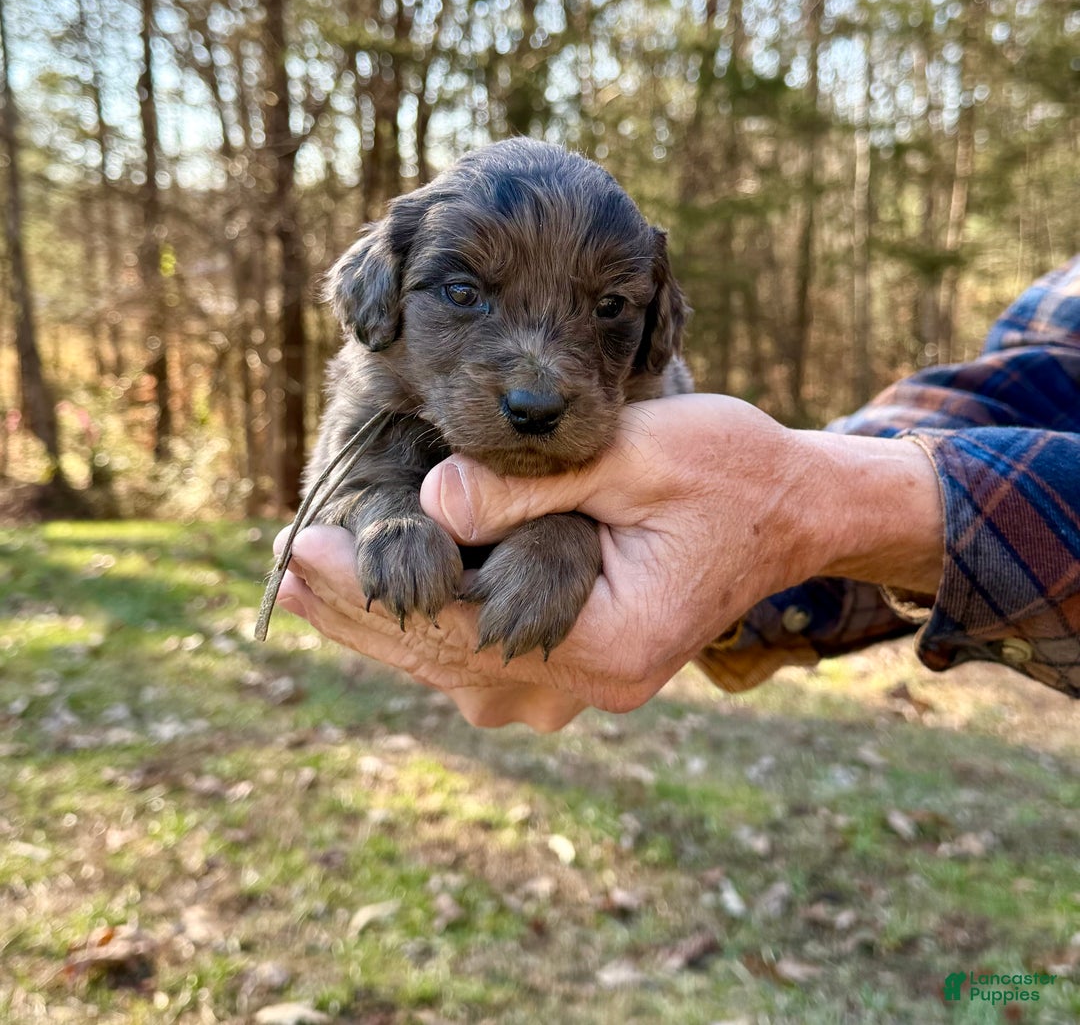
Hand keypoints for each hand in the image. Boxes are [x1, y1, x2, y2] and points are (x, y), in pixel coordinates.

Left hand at [275, 394, 942, 729]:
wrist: (796, 508)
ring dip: (385, 624)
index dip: (374, 589)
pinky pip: (487, 657)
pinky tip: (376, 593)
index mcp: (611, 639)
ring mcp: (589, 681)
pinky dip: (429, 624)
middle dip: (360, 611)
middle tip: (276, 568)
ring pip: (460, 667)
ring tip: (302, 583)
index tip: (298, 547)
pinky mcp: (585, 659)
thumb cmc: (732, 470)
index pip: (464, 624)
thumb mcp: (637, 454)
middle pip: (449, 658)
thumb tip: (433, 500)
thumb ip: (534, 479)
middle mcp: (593, 681)